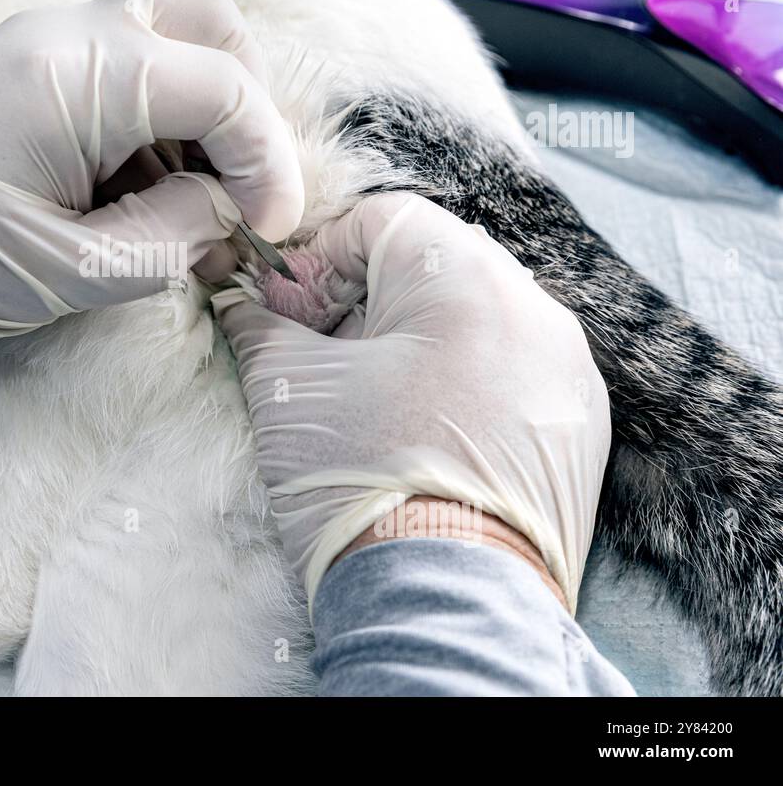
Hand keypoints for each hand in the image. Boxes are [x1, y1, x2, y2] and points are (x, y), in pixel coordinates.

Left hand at [0, 0, 302, 358]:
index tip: (268, 231)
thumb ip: (170, 235)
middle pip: (212, 26)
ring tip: (183, 205)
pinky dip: (157, 120)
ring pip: (172, 37)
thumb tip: (228, 210)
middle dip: (248, 111)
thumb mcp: (66, 271)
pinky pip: (125, 66)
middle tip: (238, 194)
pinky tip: (136, 193)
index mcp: (81, 78)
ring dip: (203, 114)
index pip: (227, 88)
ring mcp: (45, 41)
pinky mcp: (29, 65)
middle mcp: (70, 34)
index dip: (270, 163)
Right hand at [211, 193, 610, 611]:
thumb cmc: (363, 481)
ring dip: (417, 341)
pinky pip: (514, 373)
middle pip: (435, 265)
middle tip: (321, 353)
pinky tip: (423, 435)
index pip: (383, 220)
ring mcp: (567, 372)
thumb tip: (239, 305)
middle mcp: (535, 310)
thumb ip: (259, 325)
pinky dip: (465, 384)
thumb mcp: (288, 389)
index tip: (290, 310)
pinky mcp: (581, 428)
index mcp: (467, 279)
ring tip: (371, 401)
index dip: (321, 257)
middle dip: (367, 299)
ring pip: (477, 319)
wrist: (444, 600)